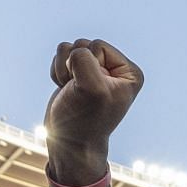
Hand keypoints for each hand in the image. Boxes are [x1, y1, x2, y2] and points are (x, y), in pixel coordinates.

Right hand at [44, 39, 143, 165]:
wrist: (68, 142)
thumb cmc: (84, 120)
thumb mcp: (92, 87)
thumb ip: (83, 58)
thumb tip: (70, 50)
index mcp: (129, 72)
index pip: (98, 46)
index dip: (88, 66)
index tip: (91, 90)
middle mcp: (115, 69)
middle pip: (83, 44)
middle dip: (74, 66)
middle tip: (79, 92)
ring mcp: (95, 70)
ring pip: (70, 48)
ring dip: (63, 69)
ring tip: (71, 91)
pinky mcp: (77, 73)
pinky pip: (61, 56)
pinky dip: (57, 72)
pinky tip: (65, 89)